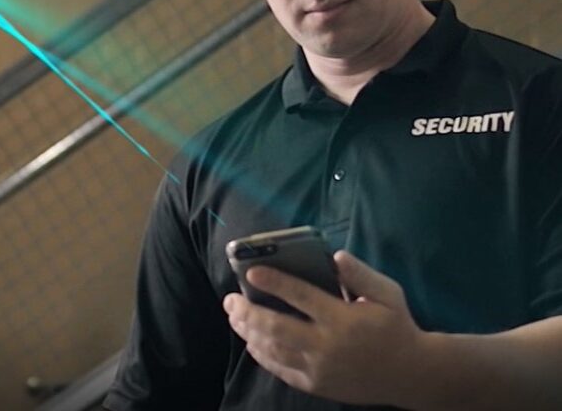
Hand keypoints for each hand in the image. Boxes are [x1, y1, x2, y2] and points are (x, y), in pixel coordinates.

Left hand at [222, 250, 427, 406]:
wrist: (412, 374)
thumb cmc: (396, 326)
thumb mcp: (387, 293)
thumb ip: (361, 274)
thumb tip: (335, 257)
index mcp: (343, 319)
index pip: (301, 297)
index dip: (274, 283)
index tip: (251, 272)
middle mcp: (327, 345)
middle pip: (276, 328)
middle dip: (247, 312)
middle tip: (229, 299)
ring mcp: (319, 368)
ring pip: (273, 350)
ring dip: (249, 332)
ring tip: (234, 317)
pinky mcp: (316, 385)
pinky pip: (281, 370)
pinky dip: (263, 355)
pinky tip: (252, 342)